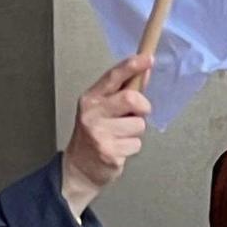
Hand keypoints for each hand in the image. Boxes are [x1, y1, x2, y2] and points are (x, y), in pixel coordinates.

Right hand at [59, 56, 154, 216]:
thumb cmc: (94, 134)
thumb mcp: (103, 108)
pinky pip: (136, 144)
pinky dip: (132, 147)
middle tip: (137, 114)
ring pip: (139, 124)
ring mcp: (100, 134)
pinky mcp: (109, 152)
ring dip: (136, 132)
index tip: (147, 59)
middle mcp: (92, 114)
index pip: (113, 76)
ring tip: (121, 136)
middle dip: (142, 107)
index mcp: (91, 99)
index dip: (132, 65)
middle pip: (131, 98)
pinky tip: (119, 148)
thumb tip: (144, 70)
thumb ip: (124, 90)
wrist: (79, 168)